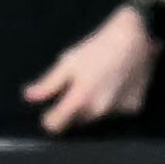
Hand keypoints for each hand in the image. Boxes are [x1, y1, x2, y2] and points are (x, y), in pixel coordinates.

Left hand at [24, 7, 162, 134]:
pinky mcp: (134, 108)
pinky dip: (114, 102)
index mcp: (79, 100)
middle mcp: (99, 112)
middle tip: (78, 86)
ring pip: (97, 117)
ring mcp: (118, 112)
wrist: (136, 38)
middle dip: (74, 110)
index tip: (50, 111)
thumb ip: (48, 84)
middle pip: (78, 121)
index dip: (49, 119)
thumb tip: (28, 97)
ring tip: (99, 82)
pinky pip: (117, 112)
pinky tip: (117, 84)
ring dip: (94, 106)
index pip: (55, 125)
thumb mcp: (68, 61)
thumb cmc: (97, 47)